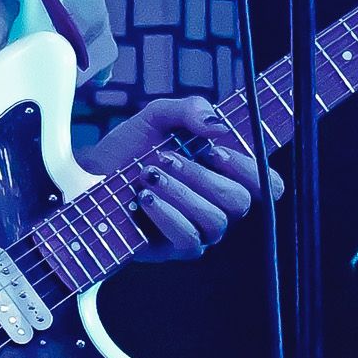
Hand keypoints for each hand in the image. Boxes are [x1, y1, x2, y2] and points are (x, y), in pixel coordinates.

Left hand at [80, 95, 281, 263]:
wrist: (89, 175)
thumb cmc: (130, 148)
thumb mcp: (158, 116)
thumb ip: (190, 109)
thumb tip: (218, 125)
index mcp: (225, 173)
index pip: (267, 183)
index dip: (252, 170)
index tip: (215, 150)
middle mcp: (219, 204)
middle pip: (240, 201)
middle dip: (202, 176)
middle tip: (167, 157)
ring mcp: (199, 229)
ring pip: (215, 220)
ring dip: (182, 193)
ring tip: (149, 174)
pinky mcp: (175, 248)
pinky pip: (189, 239)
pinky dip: (167, 214)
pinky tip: (144, 197)